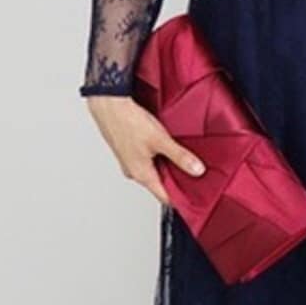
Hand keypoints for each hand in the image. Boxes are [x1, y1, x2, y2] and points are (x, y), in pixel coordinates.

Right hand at [84, 95, 205, 205]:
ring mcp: (130, 161)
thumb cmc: (128, 122)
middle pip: (160, 184)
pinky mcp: (129, 151)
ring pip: (154, 170)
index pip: (164, 197)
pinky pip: (148, 160)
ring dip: (167, 166)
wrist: (109, 105)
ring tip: (180, 156)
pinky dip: (158, 156)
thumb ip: (180, 156)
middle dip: (177, 180)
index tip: (195, 197)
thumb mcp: (160, 140)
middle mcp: (134, 171)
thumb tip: (197, 170)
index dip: (180, 199)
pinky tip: (164, 145)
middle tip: (194, 173)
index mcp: (141, 174)